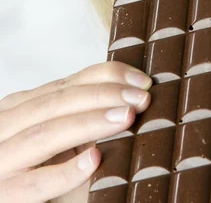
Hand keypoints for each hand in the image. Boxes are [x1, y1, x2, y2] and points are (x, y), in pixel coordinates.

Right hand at [0, 61, 151, 202]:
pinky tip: (94, 160)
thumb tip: (131, 93)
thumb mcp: (57, 137)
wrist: (14, 202)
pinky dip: (67, 171)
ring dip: (90, 123)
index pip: (65, 83)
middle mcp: (5, 127)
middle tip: (140, 99)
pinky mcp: (5, 197)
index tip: (141, 80)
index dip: (105, 76)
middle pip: (55, 103)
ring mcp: (2, 162)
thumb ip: (79, 114)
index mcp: (19, 108)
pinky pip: (36, 183)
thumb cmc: (38, 171)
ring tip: (126, 118)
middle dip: (103, 96)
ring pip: (46, 135)